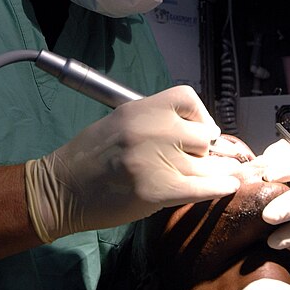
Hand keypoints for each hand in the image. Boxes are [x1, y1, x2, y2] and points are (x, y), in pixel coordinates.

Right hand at [25, 85, 241, 241]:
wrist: (61, 188)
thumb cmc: (88, 155)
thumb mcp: (120, 122)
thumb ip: (154, 122)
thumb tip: (197, 131)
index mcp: (139, 108)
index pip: (187, 98)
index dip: (200, 115)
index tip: (200, 129)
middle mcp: (150, 129)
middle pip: (203, 135)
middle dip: (207, 147)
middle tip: (203, 156)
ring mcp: (154, 160)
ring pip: (205, 163)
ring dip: (218, 169)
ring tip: (228, 171)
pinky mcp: (156, 191)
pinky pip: (201, 188)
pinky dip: (218, 188)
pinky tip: (228, 186)